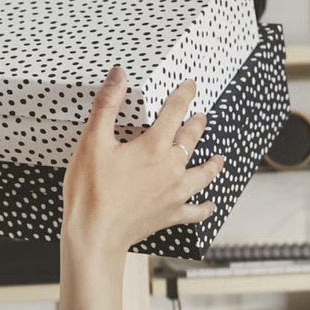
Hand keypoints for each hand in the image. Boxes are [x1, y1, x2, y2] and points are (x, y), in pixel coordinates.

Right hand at [61, 66, 222, 256]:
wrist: (95, 234)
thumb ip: (107, 105)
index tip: (191, 85)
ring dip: (211, 164)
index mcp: (153, 146)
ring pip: (201, 174)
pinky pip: (195, 211)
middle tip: (202, 117)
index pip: (174, 112)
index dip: (183, 95)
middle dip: (197, 125)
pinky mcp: (171, 214)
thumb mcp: (93, 141)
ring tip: (219, 158)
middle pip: (190, 140)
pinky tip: (209, 205)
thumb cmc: (91, 189)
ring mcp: (175, 193)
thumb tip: (119, 74)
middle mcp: (171, 167)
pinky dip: (204, 207)